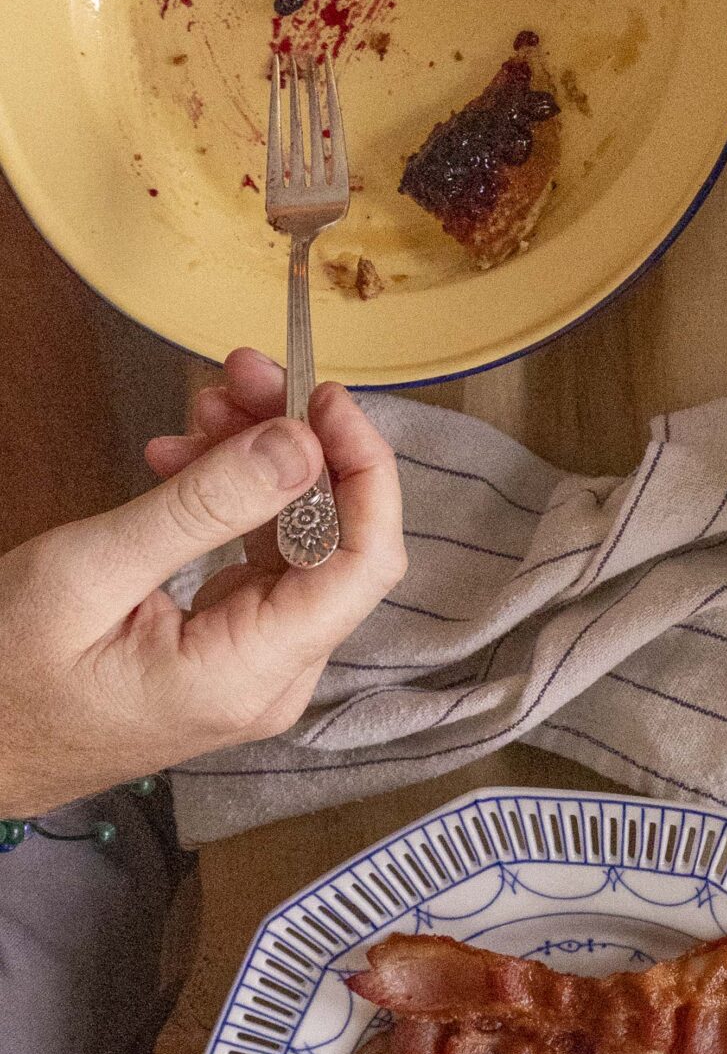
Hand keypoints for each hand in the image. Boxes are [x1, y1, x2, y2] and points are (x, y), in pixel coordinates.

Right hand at [0, 349, 405, 815]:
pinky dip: (232, 504)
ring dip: (262, 465)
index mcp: (250, 672)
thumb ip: (203, 508)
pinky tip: (182, 461)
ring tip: (204, 405)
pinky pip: (256, 561)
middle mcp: (273, 677)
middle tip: (242, 375)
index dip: (363, 470)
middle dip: (301, 447)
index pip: (364, 563)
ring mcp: (256, 667)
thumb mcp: (94, 572)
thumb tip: (298, 445)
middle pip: (336, 544)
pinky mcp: (230, 650)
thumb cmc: (9, 679)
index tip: (325, 396)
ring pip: (297, 543)